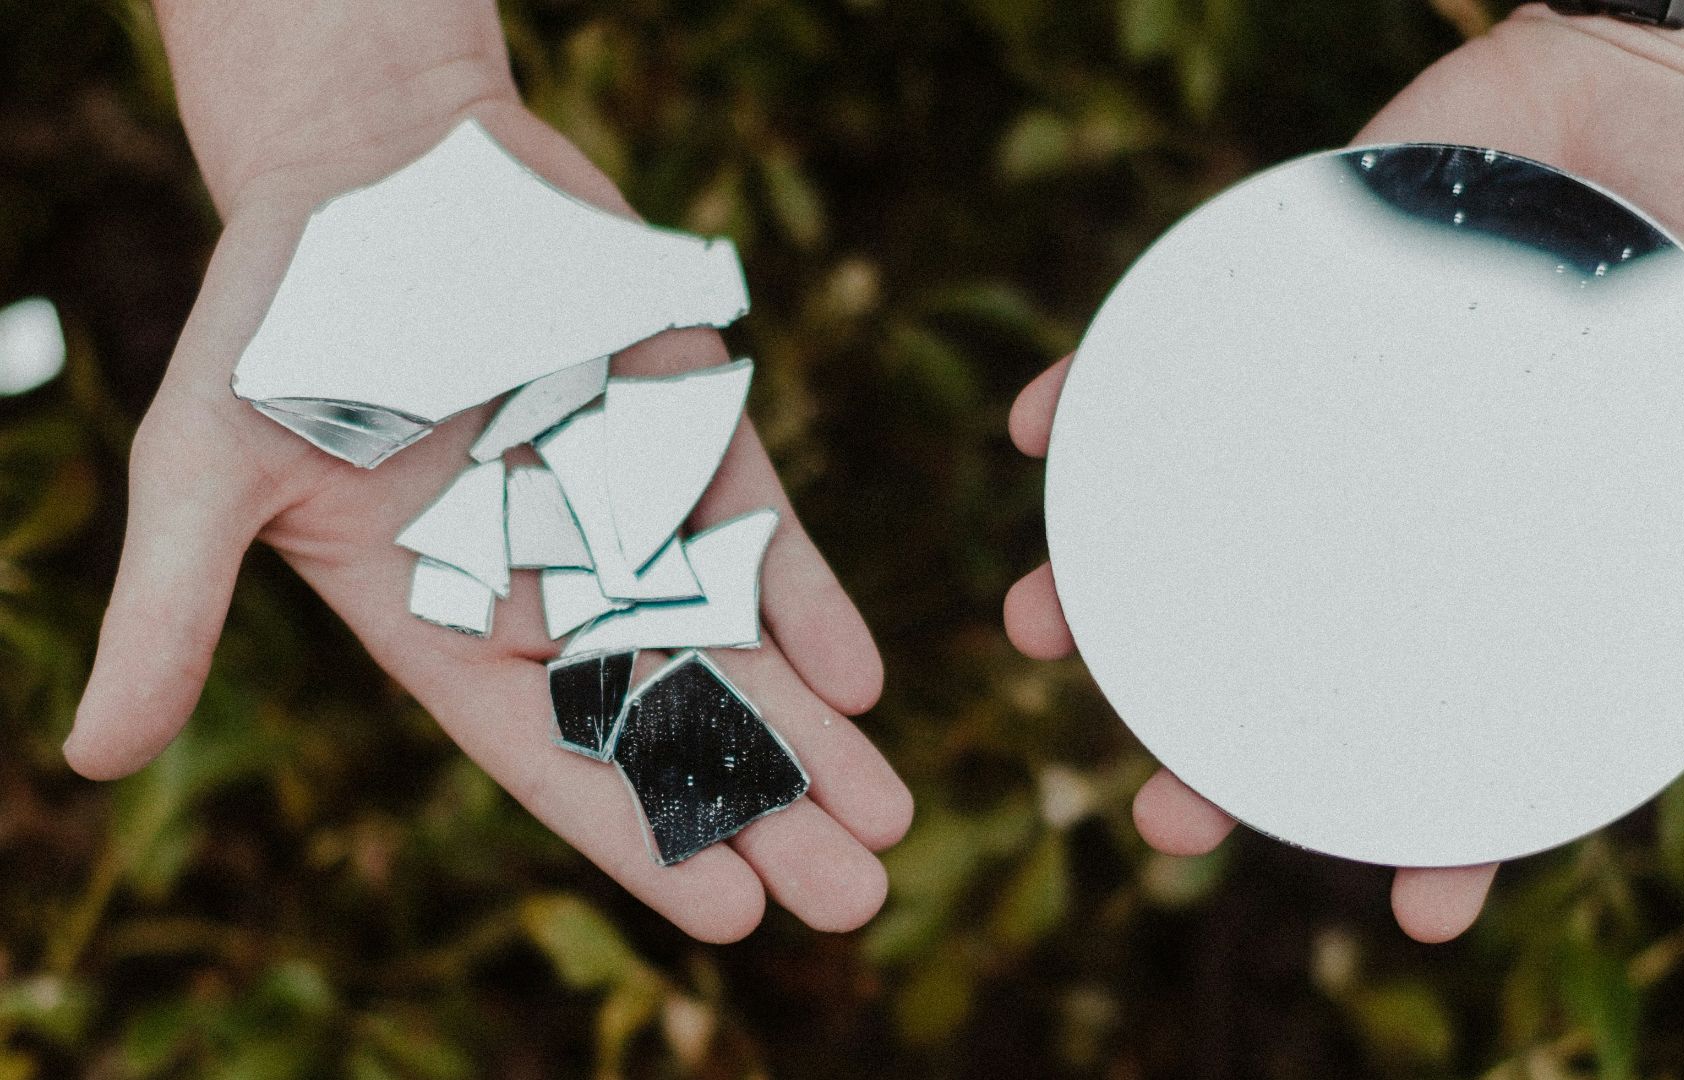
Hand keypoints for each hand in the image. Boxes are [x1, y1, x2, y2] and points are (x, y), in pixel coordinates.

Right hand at [65, 34, 910, 939]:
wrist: (377, 165)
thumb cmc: (277, 315)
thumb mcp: (204, 462)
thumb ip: (176, 607)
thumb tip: (91, 759)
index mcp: (444, 624)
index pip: (553, 757)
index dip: (640, 836)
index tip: (730, 915)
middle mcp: (550, 588)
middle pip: (669, 723)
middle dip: (761, 809)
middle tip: (856, 897)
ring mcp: (629, 515)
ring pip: (734, 646)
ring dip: (814, 730)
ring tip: (890, 817)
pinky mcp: (687, 436)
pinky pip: (759, 532)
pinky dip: (810, 598)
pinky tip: (866, 675)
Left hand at [1005, 3, 1683, 942]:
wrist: (1651, 76)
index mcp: (1510, 555)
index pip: (1469, 720)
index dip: (1453, 827)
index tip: (1412, 911)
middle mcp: (1395, 509)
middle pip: (1295, 656)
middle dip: (1217, 748)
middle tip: (1166, 817)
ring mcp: (1322, 416)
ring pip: (1193, 531)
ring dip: (1101, 591)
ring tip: (1039, 628)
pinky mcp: (1272, 306)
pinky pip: (1153, 364)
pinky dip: (1080, 399)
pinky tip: (1032, 434)